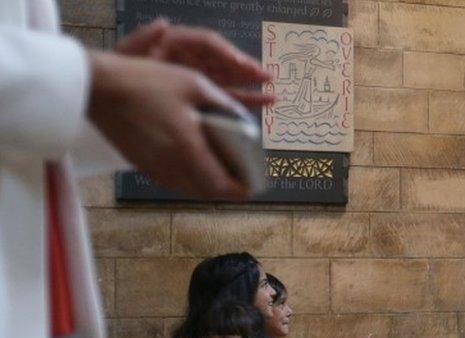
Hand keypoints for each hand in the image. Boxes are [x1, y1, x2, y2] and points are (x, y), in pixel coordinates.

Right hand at [86, 50, 250, 200]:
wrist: (96, 86)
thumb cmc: (146, 81)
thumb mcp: (194, 85)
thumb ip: (224, 106)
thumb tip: (244, 121)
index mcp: (188, 150)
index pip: (220, 186)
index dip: (240, 189)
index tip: (252, 185)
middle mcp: (171, 167)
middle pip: (206, 192)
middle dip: (227, 188)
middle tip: (241, 175)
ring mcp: (152, 168)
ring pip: (189, 188)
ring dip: (207, 182)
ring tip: (221, 166)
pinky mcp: (140, 164)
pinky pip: (172, 179)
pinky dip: (189, 175)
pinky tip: (194, 157)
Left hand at [115, 19, 273, 107]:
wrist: (109, 97)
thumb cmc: (118, 73)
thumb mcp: (126, 56)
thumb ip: (142, 39)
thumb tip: (162, 24)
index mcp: (175, 45)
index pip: (206, 43)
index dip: (223, 51)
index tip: (237, 63)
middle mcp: (190, 60)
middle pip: (223, 61)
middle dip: (246, 69)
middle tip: (266, 77)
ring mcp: (196, 79)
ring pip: (228, 80)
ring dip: (250, 86)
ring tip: (272, 94)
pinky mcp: (199, 97)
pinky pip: (224, 97)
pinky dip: (242, 101)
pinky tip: (263, 103)